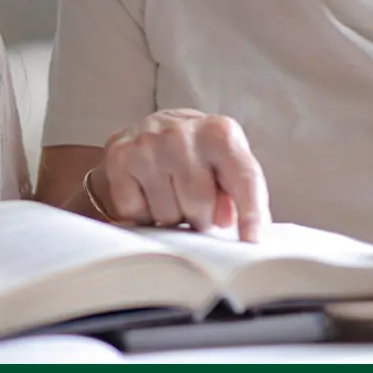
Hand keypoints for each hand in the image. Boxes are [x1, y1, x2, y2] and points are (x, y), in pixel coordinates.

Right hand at [92, 109, 269, 241]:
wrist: (150, 130)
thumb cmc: (197, 155)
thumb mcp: (224, 165)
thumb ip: (235, 192)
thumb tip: (225, 220)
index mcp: (220, 133)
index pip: (244, 179)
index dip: (251, 213)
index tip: (253, 241)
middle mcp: (182, 133)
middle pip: (200, 204)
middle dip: (201, 218)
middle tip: (196, 209)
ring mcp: (148, 144)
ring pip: (167, 214)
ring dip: (172, 217)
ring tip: (170, 196)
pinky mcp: (119, 159)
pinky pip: (136, 213)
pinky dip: (143, 214)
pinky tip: (148, 193)